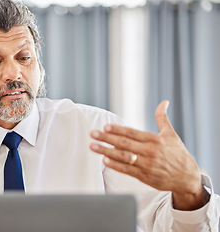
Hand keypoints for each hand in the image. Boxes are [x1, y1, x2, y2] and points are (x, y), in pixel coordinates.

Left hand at [90, 100, 208, 209]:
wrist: (187, 177)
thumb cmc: (177, 154)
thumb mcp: (171, 134)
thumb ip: (162, 118)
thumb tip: (163, 102)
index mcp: (154, 140)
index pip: (132, 133)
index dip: (118, 129)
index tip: (105, 126)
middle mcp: (150, 152)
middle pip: (124, 144)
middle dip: (107, 138)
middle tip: (93, 134)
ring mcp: (146, 165)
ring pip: (123, 157)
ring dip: (106, 151)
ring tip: (93, 146)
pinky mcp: (144, 176)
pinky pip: (127, 170)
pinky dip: (115, 165)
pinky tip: (104, 160)